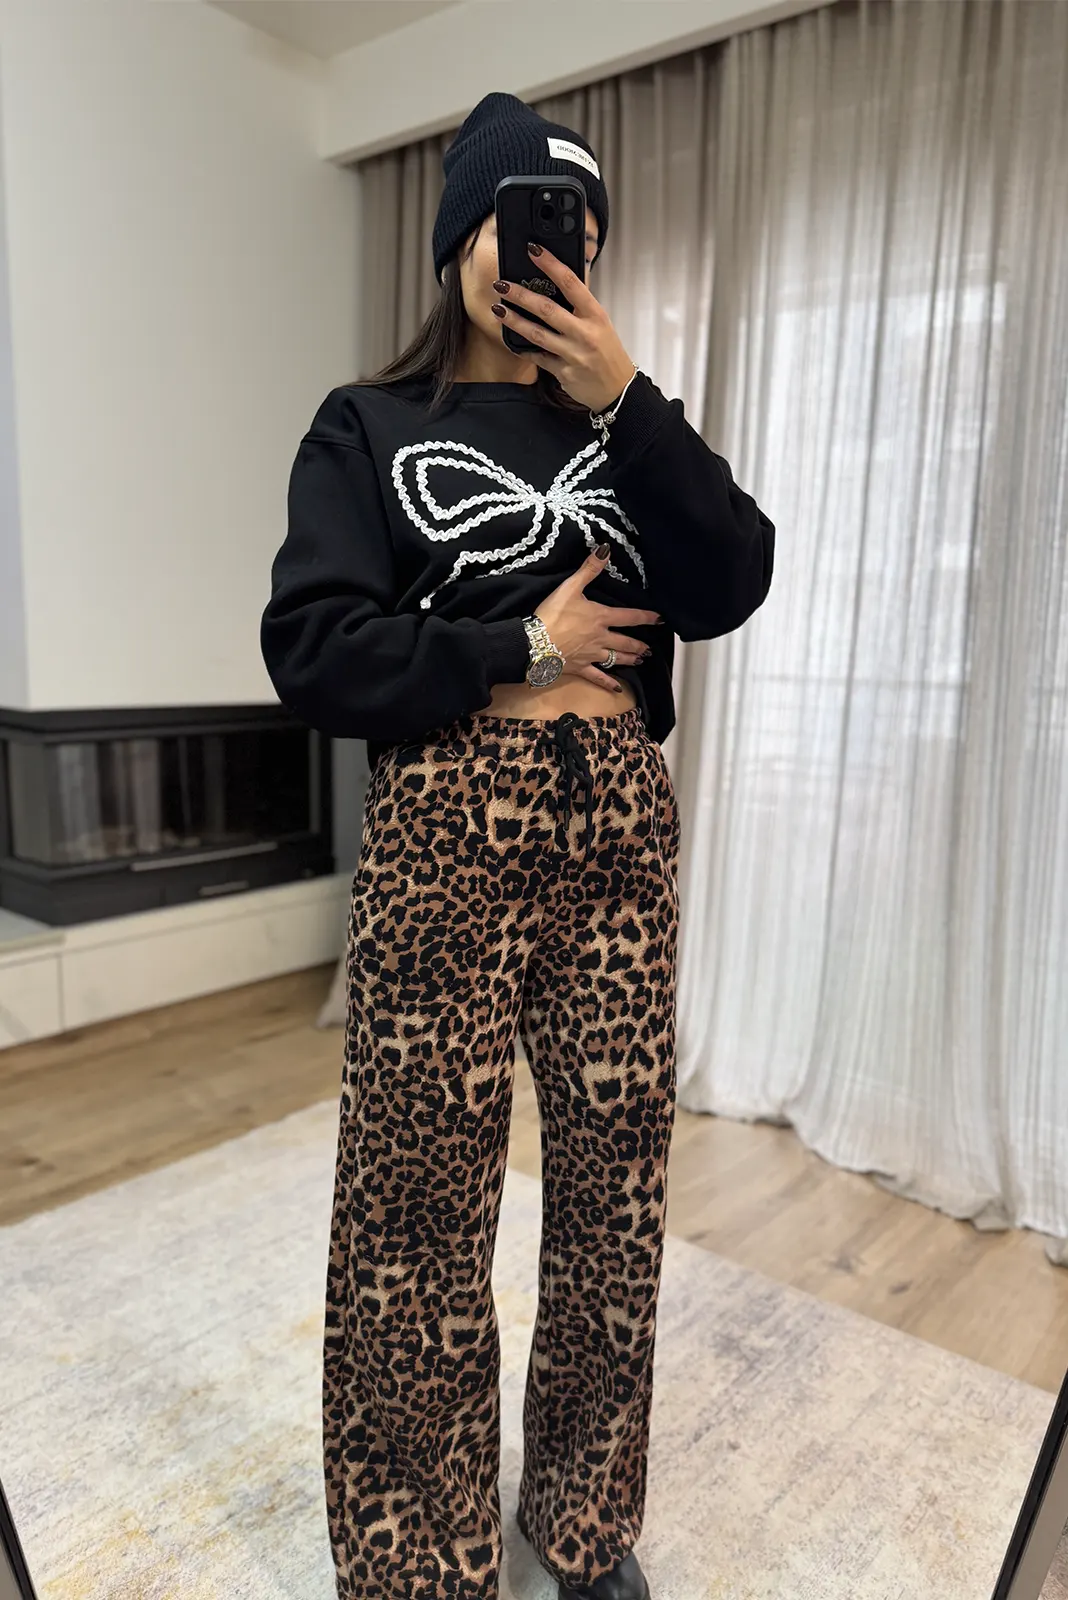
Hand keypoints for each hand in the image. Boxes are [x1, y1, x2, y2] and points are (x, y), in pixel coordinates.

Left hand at [491, 243, 636, 412]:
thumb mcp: (600, 323)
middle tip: (501, 285)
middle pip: (547, 309)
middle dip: (520, 295)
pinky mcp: (564, 372)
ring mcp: (573, 354)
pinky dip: (523, 349)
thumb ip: (580, 306)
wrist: (618, 389)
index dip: (550, 264)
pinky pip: (538, 357)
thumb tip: (558, 282)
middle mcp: (584, 333)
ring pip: (537, 334)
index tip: (533, 251)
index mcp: (595, 315)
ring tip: (498, 309)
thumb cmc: (608, 353)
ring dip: (514, 320)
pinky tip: (511, 340)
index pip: (571, 283)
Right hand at [535, 545, 662, 689]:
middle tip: (651, 647)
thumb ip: (589, 569)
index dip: (645, 617)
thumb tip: (605, 549)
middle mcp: (601, 638)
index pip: (629, 616)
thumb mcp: (570, 587)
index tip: (659, 619)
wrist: (536, 643)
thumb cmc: (553, 614)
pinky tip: (618, 688)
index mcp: (601, 617)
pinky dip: (608, 682)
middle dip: (639, 644)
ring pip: (616, 658)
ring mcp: (592, 655)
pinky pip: (598, 677)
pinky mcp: (581, 668)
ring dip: (630, 659)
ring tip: (641, 659)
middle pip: (625, 641)